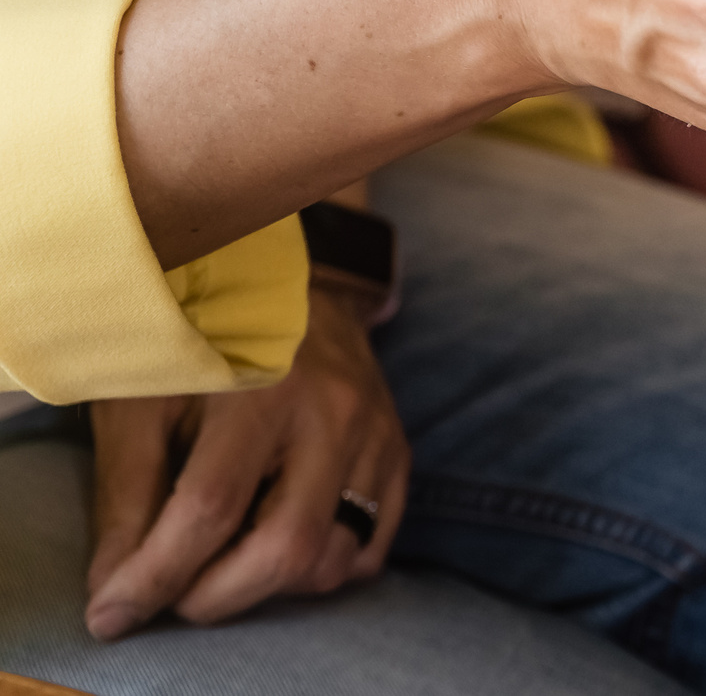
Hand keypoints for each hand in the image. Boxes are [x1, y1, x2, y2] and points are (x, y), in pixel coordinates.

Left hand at [84, 288, 405, 639]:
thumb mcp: (145, 399)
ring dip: (268, 587)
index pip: (211, 507)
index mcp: (263, 388)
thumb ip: (129, 493)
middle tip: (173, 596)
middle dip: (217, 597)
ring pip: (333, 558)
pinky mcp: (398, 451)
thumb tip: (115, 587)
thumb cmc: (203, 341)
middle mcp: (335, 413)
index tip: (111, 615)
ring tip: (222, 564)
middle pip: (288, 547)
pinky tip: (275, 547)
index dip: (156, 575)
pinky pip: (370, 548)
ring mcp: (377, 434)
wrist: (293, 286)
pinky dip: (320, 570)